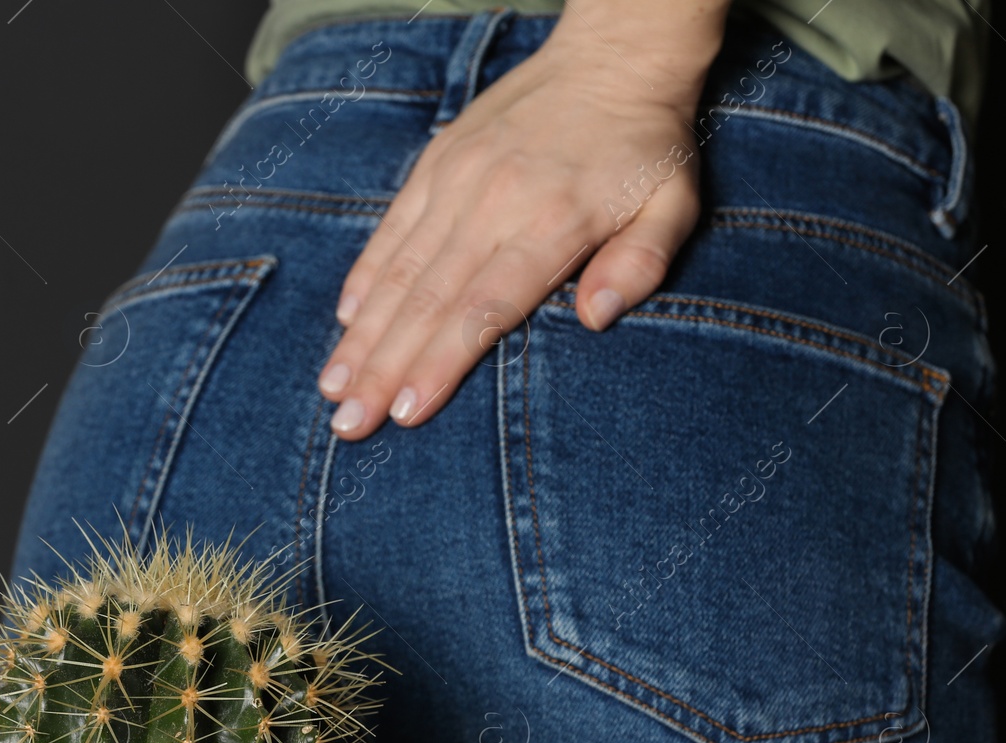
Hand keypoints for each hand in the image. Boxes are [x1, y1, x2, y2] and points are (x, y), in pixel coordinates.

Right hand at [317, 0, 730, 439]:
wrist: (613, 54)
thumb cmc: (648, 145)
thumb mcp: (674, 205)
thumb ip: (640, 264)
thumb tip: (593, 320)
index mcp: (551, 223)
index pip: (483, 309)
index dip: (440, 364)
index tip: (405, 412)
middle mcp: (493, 204)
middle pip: (427, 301)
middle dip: (382, 368)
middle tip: (348, 423)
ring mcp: (458, 181)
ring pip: (400, 271)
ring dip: (362, 335)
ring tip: (331, 386)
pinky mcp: (438, 163)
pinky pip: (394, 229)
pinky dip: (366, 277)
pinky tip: (345, 321)